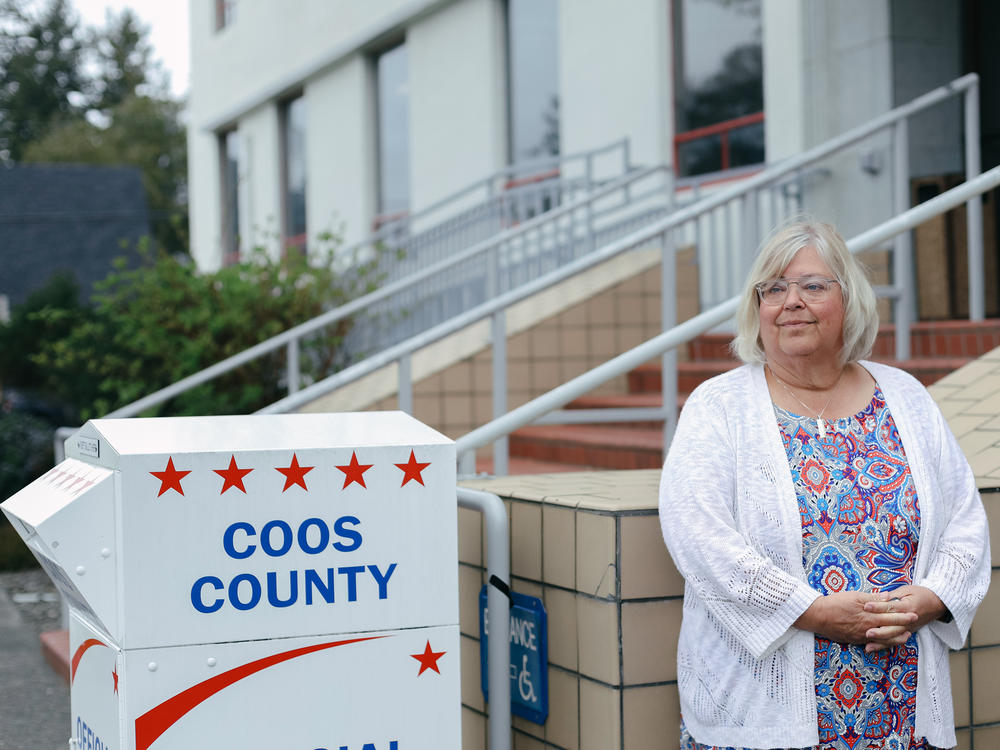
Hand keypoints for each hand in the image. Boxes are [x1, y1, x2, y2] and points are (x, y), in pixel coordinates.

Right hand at [794, 591, 916, 645]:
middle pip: (890, 628)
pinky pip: (873, 643)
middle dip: (904, 626)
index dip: (903, 615)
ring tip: (906, 637)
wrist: (818, 616)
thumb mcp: (854, 596)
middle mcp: (868, 627)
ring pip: (884, 638)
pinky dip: (883, 643)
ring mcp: (863, 635)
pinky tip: (887, 642)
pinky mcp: (856, 640)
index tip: (914, 614)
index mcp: (869, 615)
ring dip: (897, 638)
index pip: (890, 615)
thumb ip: (873, 598)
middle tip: (914, 623)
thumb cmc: (836, 603)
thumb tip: (888, 597)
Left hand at [862, 586, 947, 651]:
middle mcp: (908, 620)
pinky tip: (872, 648)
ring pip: (894, 637)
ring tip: (868, 643)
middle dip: (880, 631)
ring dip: (881, 641)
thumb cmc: (919, 594)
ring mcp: (908, 628)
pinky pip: (895, 641)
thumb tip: (877, 597)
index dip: (878, 607)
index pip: (891, 607)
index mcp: (908, 607)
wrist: (936, 603)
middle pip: (893, 627)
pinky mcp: (907, 632)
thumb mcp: (906, 590)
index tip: (866, 606)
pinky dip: (884, 645)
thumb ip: (892, 595)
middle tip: (867, 632)